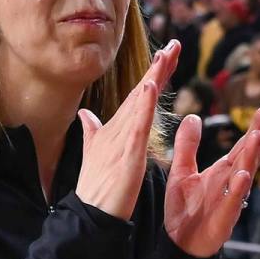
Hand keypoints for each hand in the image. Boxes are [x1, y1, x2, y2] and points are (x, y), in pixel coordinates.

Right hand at [77, 40, 180, 219]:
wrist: (91, 214)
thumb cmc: (96, 187)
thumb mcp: (95, 154)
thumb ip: (93, 132)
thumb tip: (85, 114)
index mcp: (118, 129)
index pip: (140, 96)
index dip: (154, 74)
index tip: (168, 54)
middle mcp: (119, 128)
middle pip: (142, 93)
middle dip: (158, 68)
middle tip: (175, 45)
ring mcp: (122, 139)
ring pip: (141, 103)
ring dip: (153, 78)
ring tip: (165, 56)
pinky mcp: (127, 154)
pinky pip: (137, 125)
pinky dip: (144, 106)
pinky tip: (150, 87)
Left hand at [165, 102, 259, 256]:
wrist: (179, 242)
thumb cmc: (184, 209)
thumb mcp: (182, 171)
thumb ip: (187, 146)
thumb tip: (192, 116)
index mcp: (223, 170)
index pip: (243, 144)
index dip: (257, 125)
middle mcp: (231, 181)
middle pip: (250, 153)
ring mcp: (231, 198)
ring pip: (245, 173)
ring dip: (252, 155)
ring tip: (257, 135)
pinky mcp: (224, 216)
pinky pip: (234, 200)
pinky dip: (239, 188)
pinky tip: (243, 175)